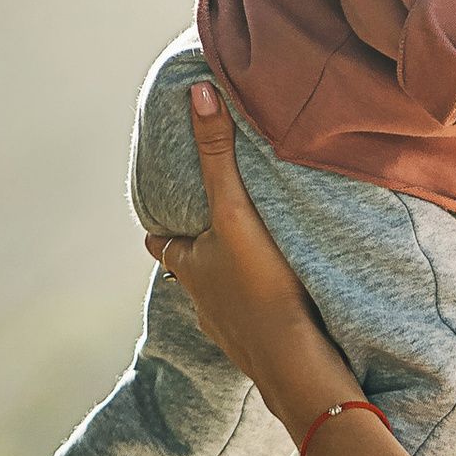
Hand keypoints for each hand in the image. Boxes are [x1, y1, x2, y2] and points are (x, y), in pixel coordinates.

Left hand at [144, 85, 357, 432]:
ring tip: (250, 269)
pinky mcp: (259, 352)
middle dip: (198, 255)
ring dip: (229, 285)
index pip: (160, 243)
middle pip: (191, 272)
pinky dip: (258, 315)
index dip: (159, 229)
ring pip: (220, 302)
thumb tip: (197, 91)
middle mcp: (200, 302)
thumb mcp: (235, 212)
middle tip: (212, 235)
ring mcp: (228, 332)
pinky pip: (252, 327)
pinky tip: (279, 310)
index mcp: (188, 267)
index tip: (159, 217)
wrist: (296, 364)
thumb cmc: (261, 286)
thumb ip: (217, 154)